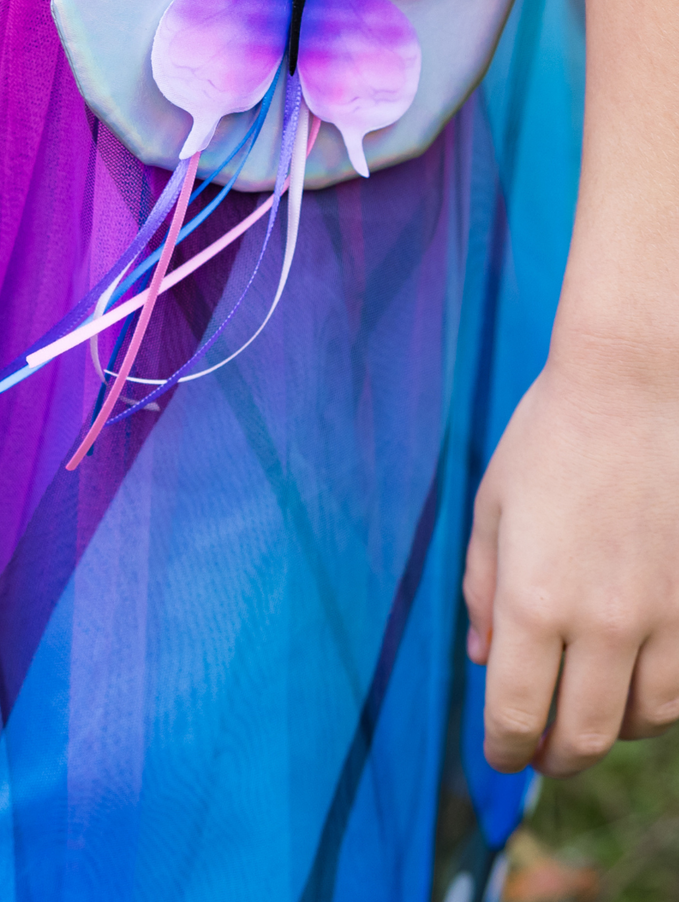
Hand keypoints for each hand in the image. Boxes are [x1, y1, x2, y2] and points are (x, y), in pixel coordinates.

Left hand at [464, 336, 678, 776]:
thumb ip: (483, 590)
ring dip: (610, 729)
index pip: (517, 715)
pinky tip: (636, 683)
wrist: (636, 387)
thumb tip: (485, 660)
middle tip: (541, 752)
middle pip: (583, 737)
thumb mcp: (494, 507)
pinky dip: (657, 702)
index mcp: (535, 599)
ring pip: (643, 722)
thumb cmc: (552, 439)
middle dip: (554, 757)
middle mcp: (601, 621)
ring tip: (588, 710)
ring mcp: (662, 615)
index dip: (503, 750)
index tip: (498, 755)